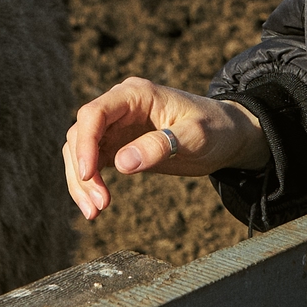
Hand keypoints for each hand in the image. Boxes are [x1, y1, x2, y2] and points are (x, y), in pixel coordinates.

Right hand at [61, 76, 269, 219]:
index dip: (85, 143)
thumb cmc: (215, 129)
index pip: (95, 113)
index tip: (89, 174)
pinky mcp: (117, 145)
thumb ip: (161, 146)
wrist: (227, 136)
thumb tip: (121, 163)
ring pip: (80, 150)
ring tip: (95, 212)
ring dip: (81, 181)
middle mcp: (119, 106)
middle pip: (80, 133)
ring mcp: (116, 126)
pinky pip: (91, 163)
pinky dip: (89, 184)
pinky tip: (96, 207)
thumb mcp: (195, 137)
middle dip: (82, 170)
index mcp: (135, 94)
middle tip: (99, 205)